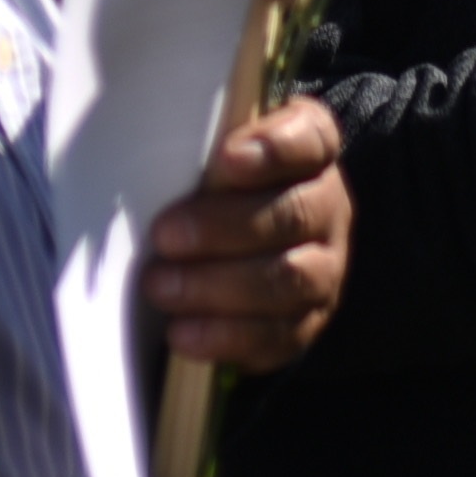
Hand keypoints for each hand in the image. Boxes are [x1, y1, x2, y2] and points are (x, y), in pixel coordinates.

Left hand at [145, 95, 350, 372]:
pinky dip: (225, 336)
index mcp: (312, 152)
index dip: (274, 149)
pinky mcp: (307, 323)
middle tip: (164, 236)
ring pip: (288, 280)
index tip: (225, 157)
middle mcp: (329, 208)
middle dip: (223, 228)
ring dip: (217, 286)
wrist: (251, 246)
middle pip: (293, 216)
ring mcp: (325, 269)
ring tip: (162, 287)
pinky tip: (182, 332)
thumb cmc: (223, 189)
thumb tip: (147, 160)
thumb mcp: (217, 155)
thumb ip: (201, 153)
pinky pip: (276, 337)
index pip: (311, 139)